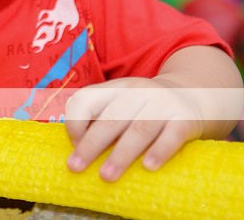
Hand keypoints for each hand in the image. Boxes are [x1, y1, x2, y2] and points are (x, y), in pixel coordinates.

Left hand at [64, 78, 202, 181]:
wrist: (193, 94)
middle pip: (111, 119)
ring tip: (106, 176)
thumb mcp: (120, 102)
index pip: (87, 98)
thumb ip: (99, 118)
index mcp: (115, 88)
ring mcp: (162, 104)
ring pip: (139, 130)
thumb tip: (77, 146)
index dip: (75, 121)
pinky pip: (171, 136)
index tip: (73, 144)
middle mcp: (137, 92)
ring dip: (121, 155)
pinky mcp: (185, 118)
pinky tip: (148, 167)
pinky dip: (159, 151)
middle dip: (91, 145)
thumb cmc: (144, 108)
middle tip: (76, 166)